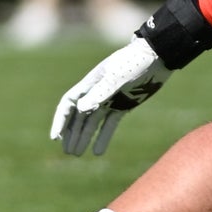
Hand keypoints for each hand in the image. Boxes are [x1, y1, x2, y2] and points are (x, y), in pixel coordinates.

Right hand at [50, 33, 172, 156]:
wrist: (156, 58)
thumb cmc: (133, 63)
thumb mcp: (116, 78)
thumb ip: (99, 93)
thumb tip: (80, 109)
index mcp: (90, 84)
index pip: (68, 104)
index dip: (60, 121)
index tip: (55, 137)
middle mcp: (96, 93)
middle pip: (78, 117)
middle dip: (71, 134)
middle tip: (68, 152)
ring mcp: (109, 100)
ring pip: (91, 122)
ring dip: (84, 137)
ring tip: (78, 154)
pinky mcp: (123, 105)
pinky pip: (109, 124)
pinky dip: (103, 137)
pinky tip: (98, 152)